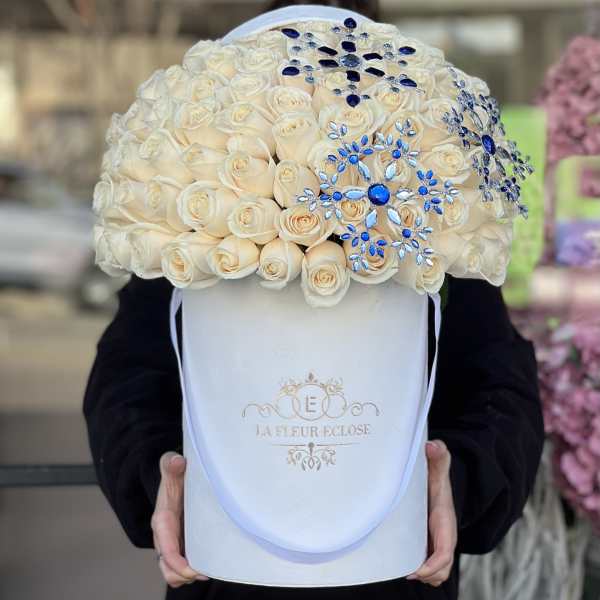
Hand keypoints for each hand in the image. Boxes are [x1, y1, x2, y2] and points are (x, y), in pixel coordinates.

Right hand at [151, 451, 209, 587]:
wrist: (174, 477)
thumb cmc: (175, 474)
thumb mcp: (172, 467)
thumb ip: (171, 464)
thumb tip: (176, 461)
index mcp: (162, 521)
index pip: (166, 549)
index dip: (178, 563)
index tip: (193, 569)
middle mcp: (164, 536)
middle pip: (168, 568)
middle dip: (185, 574)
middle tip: (207, 572)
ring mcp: (172, 542)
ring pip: (173, 573)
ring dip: (188, 576)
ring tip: (208, 571)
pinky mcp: (180, 543)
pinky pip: (181, 566)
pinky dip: (190, 571)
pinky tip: (207, 564)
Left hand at [407, 439, 457, 586]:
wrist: (438, 482)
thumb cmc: (435, 478)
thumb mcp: (437, 468)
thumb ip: (438, 456)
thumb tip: (433, 446)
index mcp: (445, 522)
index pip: (445, 552)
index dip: (432, 565)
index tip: (416, 571)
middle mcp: (444, 536)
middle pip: (441, 570)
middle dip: (427, 575)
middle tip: (406, 571)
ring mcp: (437, 541)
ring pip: (437, 572)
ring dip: (424, 574)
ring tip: (404, 568)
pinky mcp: (430, 542)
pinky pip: (429, 564)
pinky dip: (421, 569)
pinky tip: (403, 562)